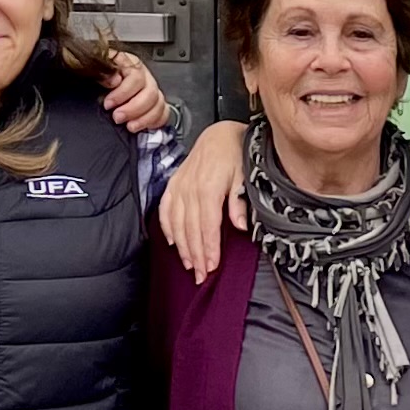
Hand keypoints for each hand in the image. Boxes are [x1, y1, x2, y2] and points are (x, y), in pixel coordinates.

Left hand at [97, 47, 168, 133]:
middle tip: (117, 117)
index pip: (136, 76)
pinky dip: (155, 121)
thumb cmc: (97, 76)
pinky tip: (141, 126)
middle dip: (133, 108)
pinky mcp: (154, 104)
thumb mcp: (95, 70)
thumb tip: (113, 80)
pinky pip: (163, 112)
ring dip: (144, 118)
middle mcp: (144, 75)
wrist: (97, 84)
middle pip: (150, 92)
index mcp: (130, 64)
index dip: (122, 93)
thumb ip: (102, 72)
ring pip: (158, 103)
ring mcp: (151, 89)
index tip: (108, 104)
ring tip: (129, 126)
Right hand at [157, 122, 248, 276]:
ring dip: (182, 246)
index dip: (208, 247)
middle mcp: (190, 187)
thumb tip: (240, 225)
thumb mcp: (244, 173)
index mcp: (209, 186)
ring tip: (188, 265)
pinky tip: (172, 242)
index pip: (207, 225)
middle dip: (195, 254)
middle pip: (190, 228)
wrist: (220, 133)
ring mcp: (179, 186)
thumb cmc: (235, 152)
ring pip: (176, 223)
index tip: (211, 266)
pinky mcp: (173, 184)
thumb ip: (239, 200)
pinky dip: (166, 227)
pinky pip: (165, 209)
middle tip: (200, 276)